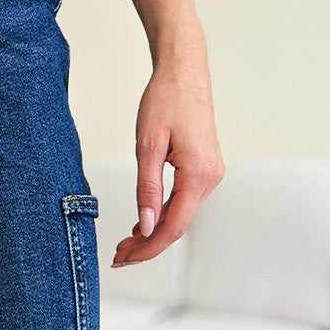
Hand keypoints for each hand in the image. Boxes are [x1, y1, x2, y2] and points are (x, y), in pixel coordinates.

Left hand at [112, 44, 222, 265]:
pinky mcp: (203, 169)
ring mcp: (210, 174)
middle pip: (178, 226)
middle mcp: (211, 179)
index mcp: (199, 175)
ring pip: (180, 216)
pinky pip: (183, 201)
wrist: (184, 71)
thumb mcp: (148, 146)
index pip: (173, 226)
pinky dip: (162, 215)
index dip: (147, 247)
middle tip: (117, 258)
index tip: (123, 259)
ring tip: (125, 244)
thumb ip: (148, 189)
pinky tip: (143, 224)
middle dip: (147, 245)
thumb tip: (147, 227)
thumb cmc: (165, 100)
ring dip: (153, 232)